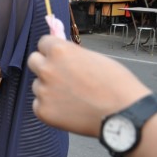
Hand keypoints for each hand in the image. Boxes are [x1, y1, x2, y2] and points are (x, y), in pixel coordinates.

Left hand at [28, 35, 150, 136]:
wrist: (122, 114)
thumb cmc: (115, 84)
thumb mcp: (93, 57)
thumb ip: (71, 55)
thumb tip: (60, 55)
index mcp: (59, 51)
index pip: (43, 43)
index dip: (51, 49)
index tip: (56, 55)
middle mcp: (47, 69)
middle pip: (33, 61)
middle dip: (43, 65)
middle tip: (58, 74)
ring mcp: (43, 91)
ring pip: (37, 85)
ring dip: (48, 88)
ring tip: (71, 96)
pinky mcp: (42, 110)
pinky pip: (39, 104)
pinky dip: (50, 107)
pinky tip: (68, 110)